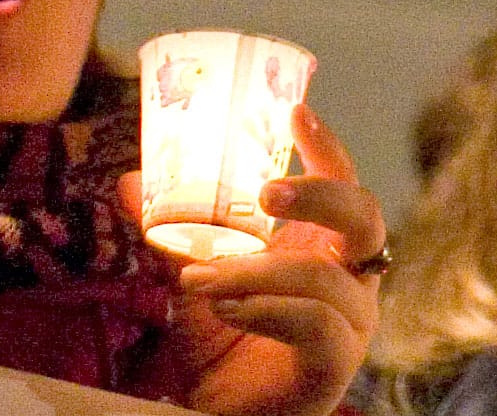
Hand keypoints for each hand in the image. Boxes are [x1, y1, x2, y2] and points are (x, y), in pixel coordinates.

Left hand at [125, 105, 385, 415]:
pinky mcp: (335, 368)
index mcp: (326, 247)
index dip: (327, 148)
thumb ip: (171, 232)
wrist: (217, 414)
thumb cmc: (221, 343)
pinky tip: (227, 310)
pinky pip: (315, 325)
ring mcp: (350, 326)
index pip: (346, 183)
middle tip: (265, 193)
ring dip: (255, 271)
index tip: (294, 112)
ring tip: (202, 280)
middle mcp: (350, 281)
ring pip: (321, 277)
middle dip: (319, 195)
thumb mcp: (193, 274)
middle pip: (365, 218)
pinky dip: (265, 310)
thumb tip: (131, 183)